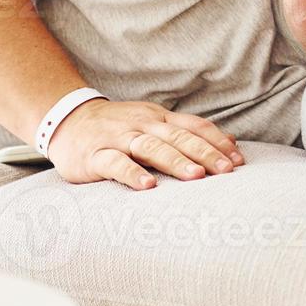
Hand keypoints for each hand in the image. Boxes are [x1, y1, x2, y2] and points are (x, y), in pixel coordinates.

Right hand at [48, 99, 244, 189]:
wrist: (67, 119)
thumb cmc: (118, 127)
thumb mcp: (154, 123)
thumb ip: (189, 132)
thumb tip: (231, 141)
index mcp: (158, 118)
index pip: (193, 127)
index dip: (216, 142)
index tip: (238, 161)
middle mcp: (141, 125)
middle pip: (177, 137)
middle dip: (204, 153)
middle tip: (227, 171)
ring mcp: (118, 138)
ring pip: (150, 147)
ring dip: (175, 161)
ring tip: (196, 177)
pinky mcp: (95, 155)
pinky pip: (115, 163)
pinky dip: (132, 174)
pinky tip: (147, 187)